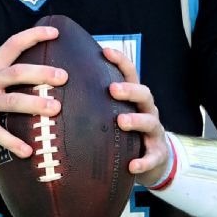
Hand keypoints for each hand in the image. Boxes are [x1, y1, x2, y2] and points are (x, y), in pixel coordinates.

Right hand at [0, 25, 68, 158]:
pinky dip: (15, 142)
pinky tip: (29, 150)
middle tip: (63, 77)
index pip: (12, 44)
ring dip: (35, 104)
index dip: (33, 36)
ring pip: (11, 101)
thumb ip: (9, 77)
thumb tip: (48, 74)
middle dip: (41, 73)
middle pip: (16, 73)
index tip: (55, 32)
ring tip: (55, 108)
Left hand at [103, 46, 170, 187]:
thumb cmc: (126, 131)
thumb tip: (59, 85)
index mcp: (135, 98)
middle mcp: (147, 111)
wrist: (153, 159)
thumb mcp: (114, 113)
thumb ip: (97, 101)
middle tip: (112, 89)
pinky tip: (132, 166)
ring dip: (136, 120)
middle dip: (129, 89)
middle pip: (144, 93)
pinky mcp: (157, 154)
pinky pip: (152, 157)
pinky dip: (143, 161)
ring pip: (150, 122)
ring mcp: (154, 132)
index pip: (130, 74)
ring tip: (121, 121)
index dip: (120, 61)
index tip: (105, 51)